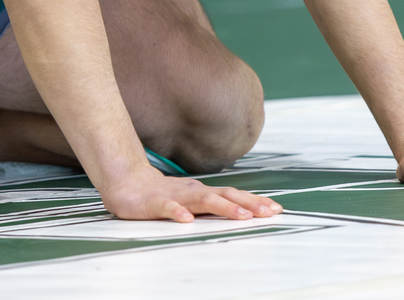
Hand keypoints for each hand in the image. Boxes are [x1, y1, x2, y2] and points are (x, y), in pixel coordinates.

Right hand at [100, 166, 282, 223]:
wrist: (127, 183)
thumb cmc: (163, 195)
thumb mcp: (191, 200)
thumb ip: (213, 205)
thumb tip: (243, 212)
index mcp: (202, 192)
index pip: (233, 196)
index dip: (255, 201)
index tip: (276, 208)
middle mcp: (193, 192)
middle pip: (224, 196)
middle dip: (248, 204)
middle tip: (268, 212)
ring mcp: (175, 196)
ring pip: (202, 201)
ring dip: (224, 208)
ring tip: (242, 216)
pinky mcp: (154, 204)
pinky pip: (167, 209)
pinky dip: (177, 213)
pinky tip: (186, 220)